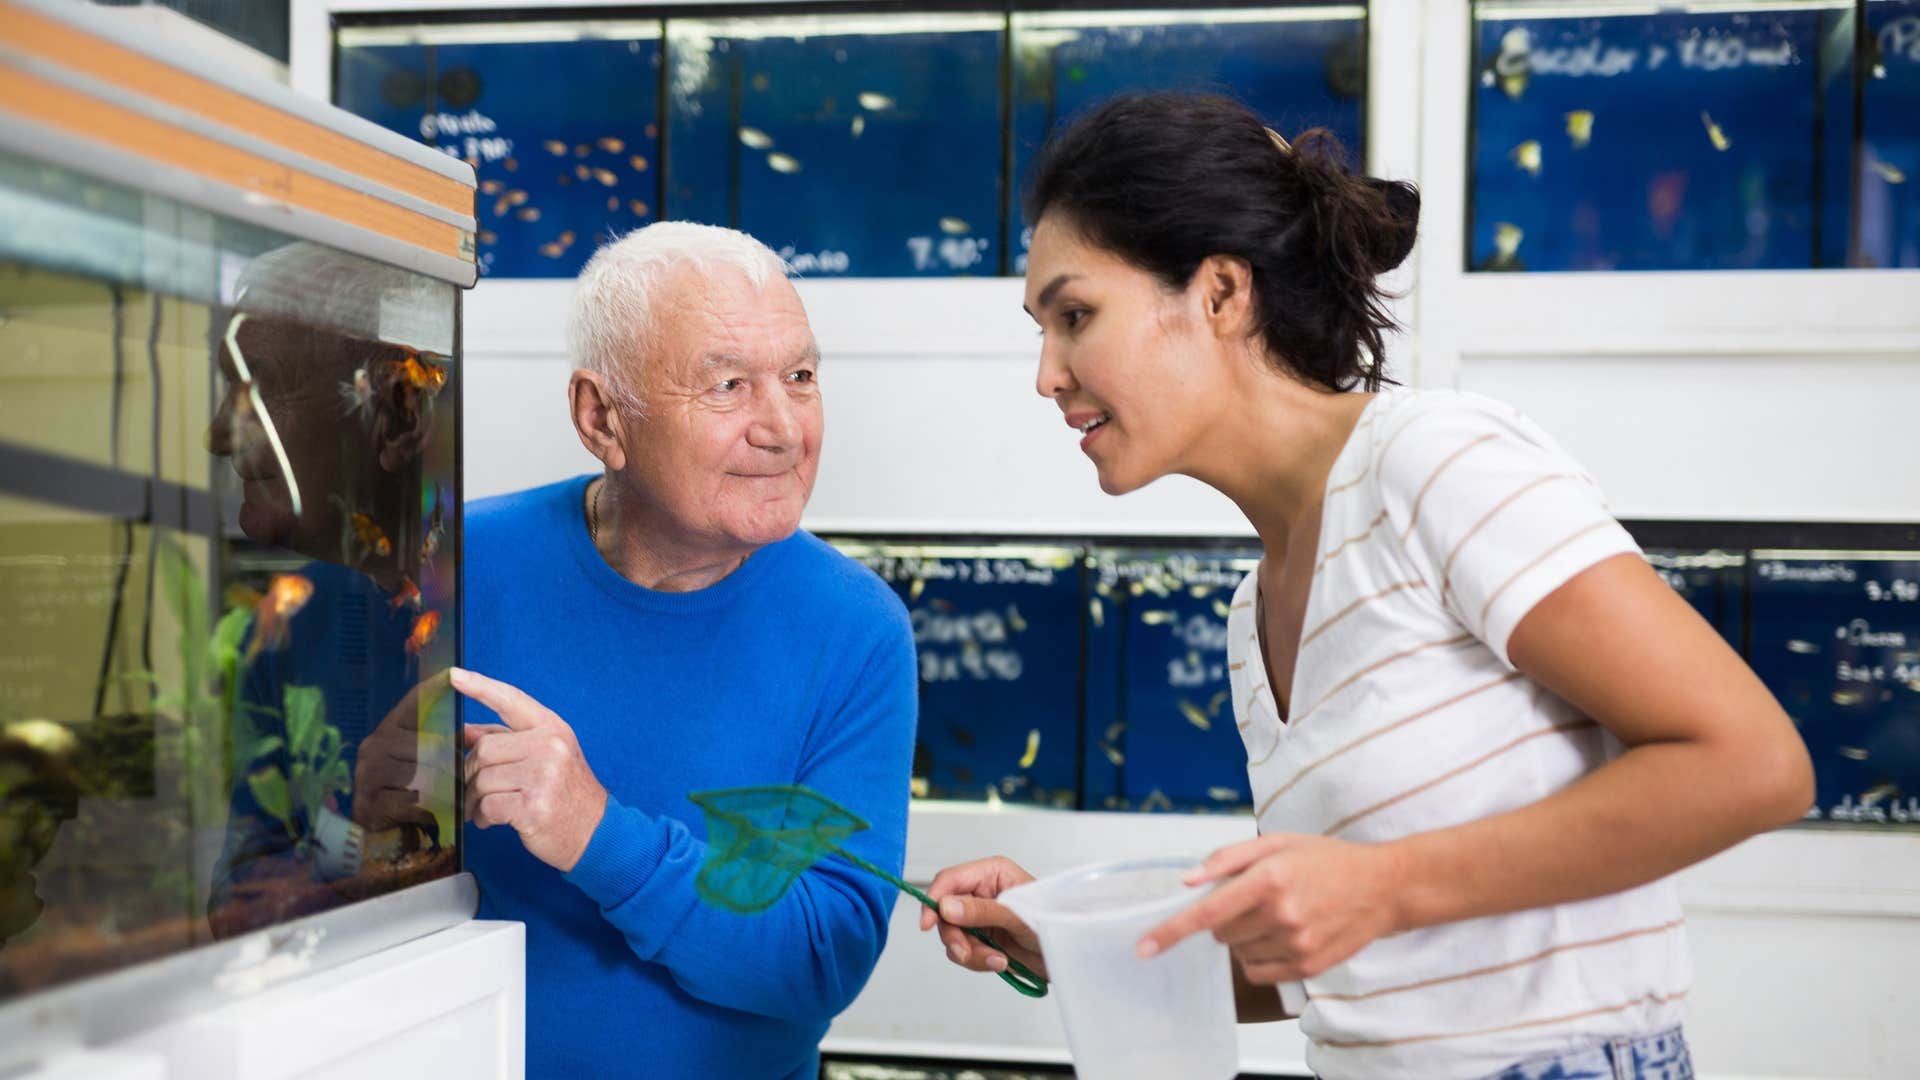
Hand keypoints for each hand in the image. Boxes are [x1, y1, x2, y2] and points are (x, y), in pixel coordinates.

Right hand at [352, 670, 450, 833]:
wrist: (384, 842)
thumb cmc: (414, 798)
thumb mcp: (431, 767)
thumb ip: (448, 747)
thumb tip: (475, 733)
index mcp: (389, 732)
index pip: (412, 704)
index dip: (431, 690)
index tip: (451, 675)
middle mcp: (373, 746)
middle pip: (424, 744)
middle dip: (449, 763)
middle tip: (466, 778)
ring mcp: (367, 774)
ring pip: (420, 773)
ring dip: (443, 789)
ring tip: (454, 799)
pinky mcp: (368, 802)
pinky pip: (411, 800)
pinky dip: (429, 810)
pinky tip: (436, 815)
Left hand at [452, 667, 608, 872]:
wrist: (595, 831)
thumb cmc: (566, 792)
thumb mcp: (544, 757)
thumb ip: (505, 740)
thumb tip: (464, 731)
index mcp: (552, 728)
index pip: (511, 700)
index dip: (480, 686)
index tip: (453, 676)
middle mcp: (550, 747)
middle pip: (484, 749)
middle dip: (472, 771)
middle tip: (475, 788)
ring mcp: (543, 776)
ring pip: (482, 779)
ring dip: (475, 798)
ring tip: (484, 807)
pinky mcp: (533, 806)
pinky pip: (488, 805)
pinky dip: (482, 816)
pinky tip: (491, 819)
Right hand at [920, 856, 1046, 979]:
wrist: (1070, 954)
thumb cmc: (1053, 923)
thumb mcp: (1018, 916)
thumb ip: (982, 911)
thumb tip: (946, 907)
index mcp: (991, 873)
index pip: (950, 880)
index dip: (934, 899)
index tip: (927, 924)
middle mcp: (982, 892)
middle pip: (945, 912)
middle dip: (955, 936)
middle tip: (967, 953)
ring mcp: (981, 917)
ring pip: (953, 935)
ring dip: (970, 953)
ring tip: (996, 960)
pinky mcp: (983, 939)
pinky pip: (964, 951)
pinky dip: (977, 961)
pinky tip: (999, 962)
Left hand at [1138, 834, 1403, 984]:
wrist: (1383, 887)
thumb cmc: (1327, 860)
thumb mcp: (1277, 843)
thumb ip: (1227, 858)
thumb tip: (1188, 880)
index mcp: (1270, 878)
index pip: (1208, 912)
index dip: (1172, 931)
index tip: (1145, 947)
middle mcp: (1282, 914)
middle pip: (1220, 934)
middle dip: (1225, 918)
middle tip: (1254, 900)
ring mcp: (1298, 944)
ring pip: (1239, 953)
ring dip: (1244, 938)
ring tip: (1276, 915)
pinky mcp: (1309, 967)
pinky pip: (1260, 972)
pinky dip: (1259, 958)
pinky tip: (1281, 936)